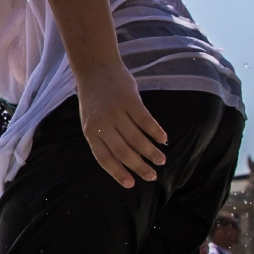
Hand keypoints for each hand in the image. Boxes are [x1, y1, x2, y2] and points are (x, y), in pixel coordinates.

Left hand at [75, 63, 167, 187]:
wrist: (96, 69)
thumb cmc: (95, 100)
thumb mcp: (92, 121)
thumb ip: (104, 139)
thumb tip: (123, 162)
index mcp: (90, 132)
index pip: (104, 158)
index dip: (118, 173)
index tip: (131, 184)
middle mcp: (102, 124)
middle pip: (124, 152)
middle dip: (139, 167)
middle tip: (152, 176)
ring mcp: (116, 112)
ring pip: (137, 139)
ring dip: (151, 152)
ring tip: (161, 160)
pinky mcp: (130, 101)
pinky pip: (146, 121)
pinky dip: (156, 132)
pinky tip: (163, 139)